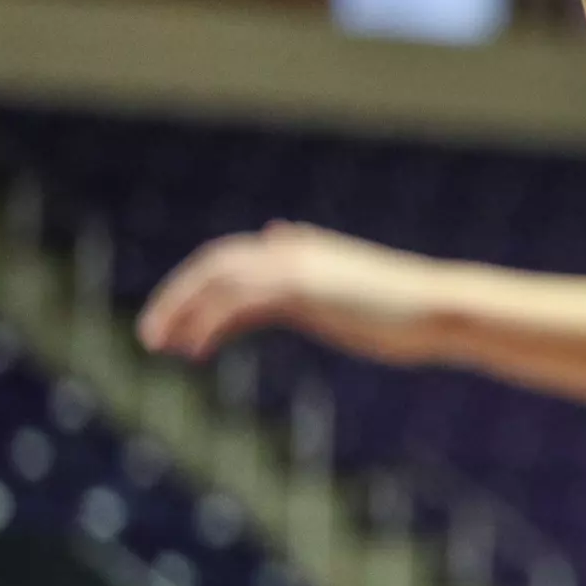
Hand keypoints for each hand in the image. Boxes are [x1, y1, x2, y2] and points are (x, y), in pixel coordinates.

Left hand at [138, 222, 440, 364]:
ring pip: (216, 282)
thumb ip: (310, 264)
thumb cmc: (402, 306)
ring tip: (158, 346)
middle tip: (150, 335)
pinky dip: (208, 324)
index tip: (179, 324)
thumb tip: (279, 234)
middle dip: (177, 297)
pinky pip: (236, 303)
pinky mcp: (299, 290)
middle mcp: (292, 249)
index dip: (198, 287)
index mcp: (302, 247)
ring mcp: (295, 267)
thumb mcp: (349, 282)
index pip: (231, 258)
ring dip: (181, 312)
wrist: (435, 308)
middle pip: (213, 264)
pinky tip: (194, 351)